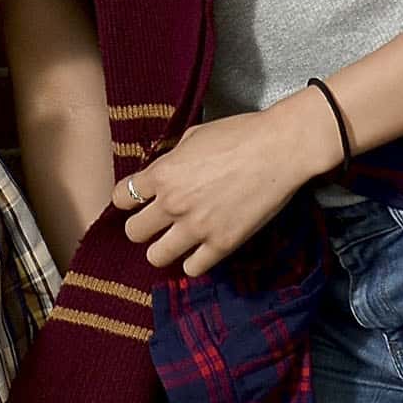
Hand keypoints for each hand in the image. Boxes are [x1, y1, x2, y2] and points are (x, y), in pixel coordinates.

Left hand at [123, 100, 338, 277]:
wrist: (279, 149)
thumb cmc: (240, 134)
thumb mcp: (194, 136)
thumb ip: (172, 159)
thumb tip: (164, 171)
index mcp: (163, 173)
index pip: (122, 197)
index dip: (128, 199)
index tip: (138, 200)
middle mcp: (173, 203)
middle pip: (134, 232)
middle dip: (143, 227)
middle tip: (156, 222)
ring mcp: (196, 226)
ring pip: (156, 256)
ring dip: (163, 249)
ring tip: (175, 241)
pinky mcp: (222, 244)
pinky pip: (192, 268)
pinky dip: (194, 262)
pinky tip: (200, 250)